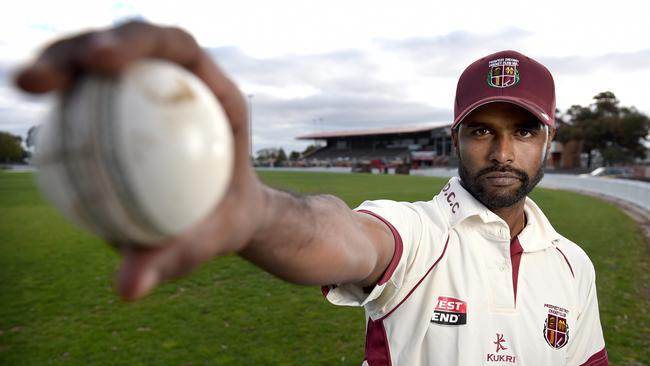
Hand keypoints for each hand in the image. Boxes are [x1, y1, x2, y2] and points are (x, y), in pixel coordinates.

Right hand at [16, 21, 267, 300]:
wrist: (229, 217)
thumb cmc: (224, 223)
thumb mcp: (209, 242)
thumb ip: (175, 257)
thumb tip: (128, 287)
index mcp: (216, 94)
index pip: (177, 49)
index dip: (136, 42)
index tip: (99, 63)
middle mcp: (183, 83)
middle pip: (130, 45)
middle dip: (81, 47)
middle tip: (41, 77)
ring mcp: (153, 94)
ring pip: (99, 65)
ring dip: (60, 65)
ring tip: (26, 84)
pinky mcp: (129, 110)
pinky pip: (91, 100)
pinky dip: (63, 104)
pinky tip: (35, 126)